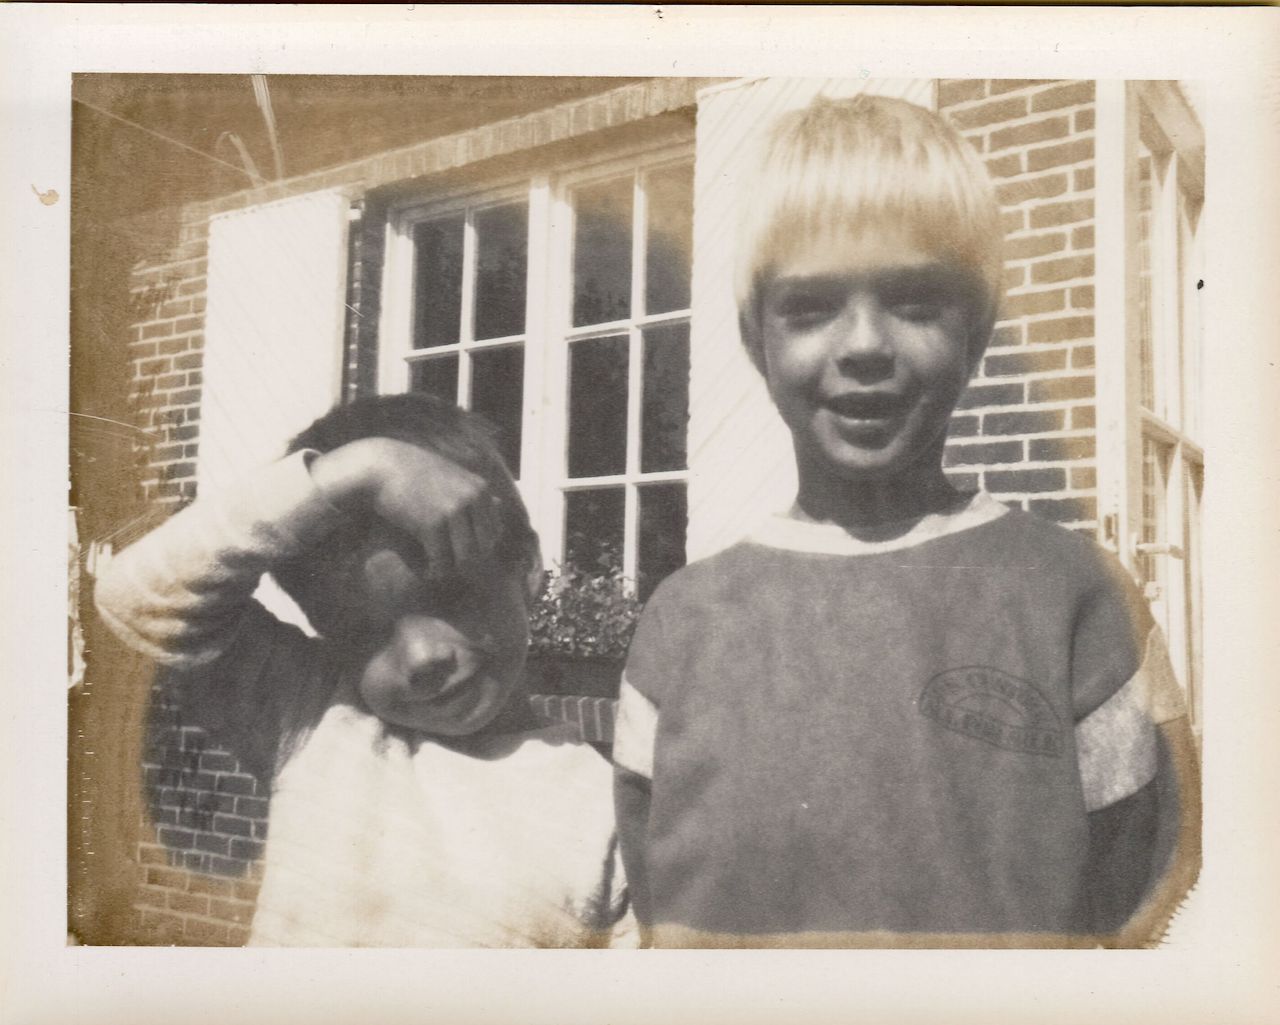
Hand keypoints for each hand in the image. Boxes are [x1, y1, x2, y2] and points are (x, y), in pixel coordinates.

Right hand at [307, 437, 502, 577]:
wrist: (380, 467)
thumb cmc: (415, 474)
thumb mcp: (452, 477)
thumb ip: (476, 493)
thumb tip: (502, 505)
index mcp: (481, 489)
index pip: (493, 534)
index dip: (476, 549)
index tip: (454, 552)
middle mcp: (473, 498)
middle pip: (483, 549)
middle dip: (465, 561)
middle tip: (444, 564)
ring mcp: (454, 510)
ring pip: (465, 559)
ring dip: (449, 570)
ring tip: (434, 569)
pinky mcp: (433, 524)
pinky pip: (441, 562)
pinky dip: (432, 571)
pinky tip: (424, 570)